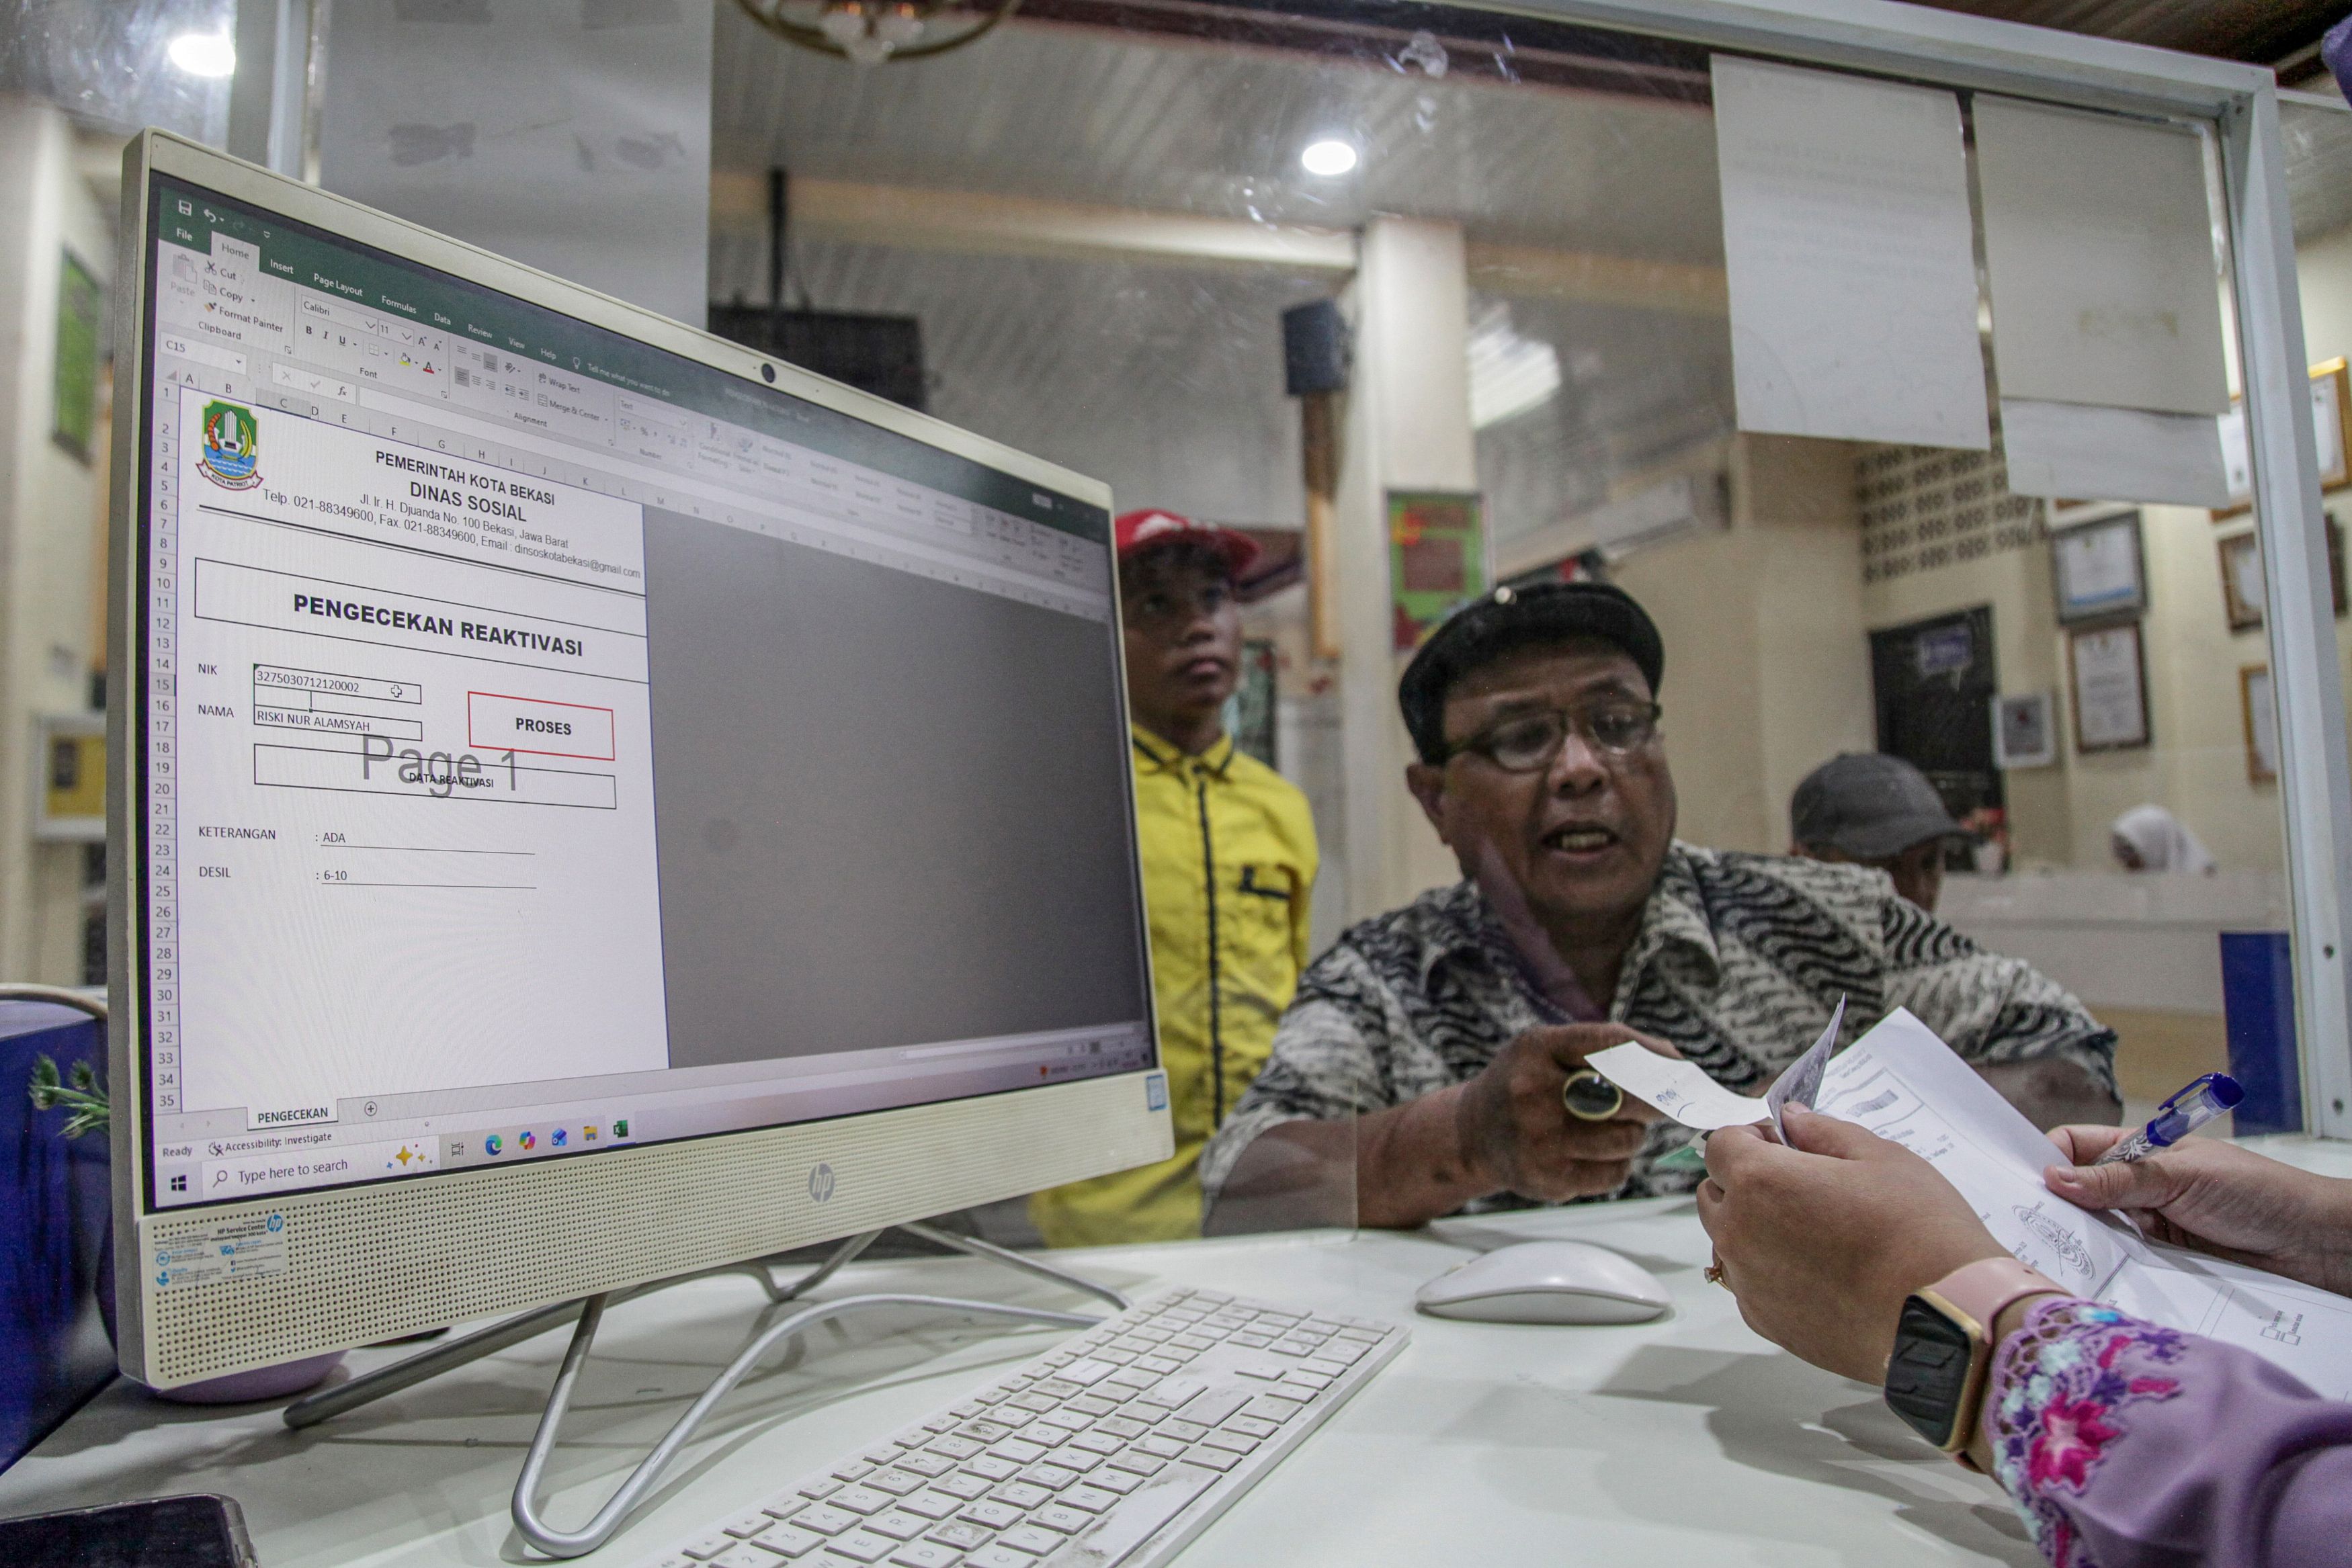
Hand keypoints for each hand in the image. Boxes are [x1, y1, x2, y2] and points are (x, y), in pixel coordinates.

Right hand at [1452, 1025, 1667, 1202]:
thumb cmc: (1523, 1084)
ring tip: (1617, 1127)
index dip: (1652, 1053)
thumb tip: (1672, 1059)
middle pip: (1627, 1098)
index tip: (1677, 1064)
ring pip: (1626, 1139)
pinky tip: (1598, 1153)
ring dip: (1633, 1134)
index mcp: (1535, 1050)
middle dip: (1654, 1101)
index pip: (1609, 1042)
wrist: (1471, 1134)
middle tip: (1662, 1103)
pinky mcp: (1548, 1179)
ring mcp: (1539, 1140)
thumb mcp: (1543, 1049)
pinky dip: (1618, 1163)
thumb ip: (1598, 1046)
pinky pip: (1614, 1173)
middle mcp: (1533, 1093)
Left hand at [1698, 1106, 2009, 1382]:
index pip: (1720, 1145)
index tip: (1785, 1144)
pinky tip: (1817, 1272)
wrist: (1947, 1316)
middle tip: (1800, 1183)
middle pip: (1715, 1193)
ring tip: (1812, 1230)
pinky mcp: (1767, 1323)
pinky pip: (1749, 1284)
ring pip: (1727, 1241)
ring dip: (1752, 1227)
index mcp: (1758, 1181)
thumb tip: (1793, 1119)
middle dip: (1744, 1180)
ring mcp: (1749, 1283)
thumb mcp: (1880, 1157)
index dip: (1751, 1138)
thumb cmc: (1919, 1231)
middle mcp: (1739, 1233)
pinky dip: (1768, 1271)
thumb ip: (1823, 1132)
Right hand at [2044, 1127, 2351, 1296]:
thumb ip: (2119, 1180)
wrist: (2313, 1245)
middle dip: (2054, 1204)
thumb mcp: (2183, 1176)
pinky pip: (2121, 1264)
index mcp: (2139, 1152)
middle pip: (2078, 1192)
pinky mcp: (2160, 1265)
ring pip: (2095, 1231)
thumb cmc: (2257, 1192)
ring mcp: (2148, 1227)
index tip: (2024, 1181)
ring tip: (2048, 1252)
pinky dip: (2105, 1268)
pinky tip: (2086, 1275)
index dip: (2048, 1158)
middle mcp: (2137, 1189)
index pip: (2076, 1147)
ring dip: (2078, 1240)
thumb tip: (2053, 1177)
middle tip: (2024, 1223)